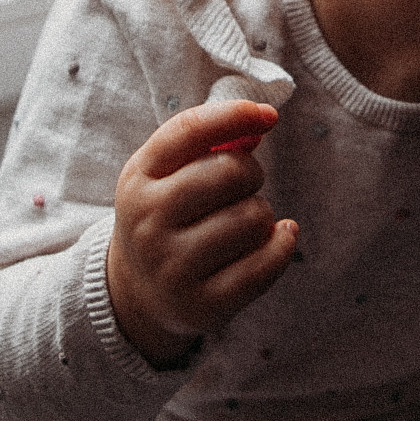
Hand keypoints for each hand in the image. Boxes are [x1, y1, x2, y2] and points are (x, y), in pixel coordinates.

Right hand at [106, 100, 297, 367]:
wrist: (140, 292)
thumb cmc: (168, 216)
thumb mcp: (170, 174)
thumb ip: (211, 143)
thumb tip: (260, 121)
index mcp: (137, 179)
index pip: (189, 131)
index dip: (235, 115)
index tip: (268, 116)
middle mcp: (148, 223)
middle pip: (231, 172)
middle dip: (251, 173)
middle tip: (242, 187)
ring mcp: (172, 268)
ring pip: (253, 218)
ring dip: (262, 215)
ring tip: (243, 223)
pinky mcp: (203, 304)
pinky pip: (265, 264)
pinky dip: (282, 245)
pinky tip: (278, 238)